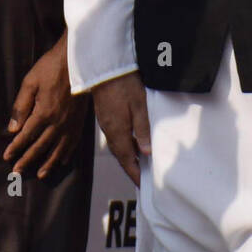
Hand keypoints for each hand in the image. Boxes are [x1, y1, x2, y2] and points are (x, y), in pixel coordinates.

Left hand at [3, 33, 89, 179]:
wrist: (77, 60)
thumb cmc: (50, 68)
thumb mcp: (30, 82)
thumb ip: (20, 107)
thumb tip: (13, 129)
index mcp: (43, 113)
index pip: (26, 136)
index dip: (15, 147)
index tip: (7, 157)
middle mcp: (57, 123)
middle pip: (40, 146)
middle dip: (28, 160)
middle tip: (18, 171)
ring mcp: (70, 124)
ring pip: (58, 149)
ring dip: (48, 163)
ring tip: (41, 174)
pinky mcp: (79, 121)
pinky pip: (73, 143)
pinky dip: (67, 154)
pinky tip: (62, 161)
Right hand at [91, 71, 150, 186]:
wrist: (105, 67)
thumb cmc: (124, 84)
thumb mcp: (139, 105)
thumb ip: (142, 130)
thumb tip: (146, 153)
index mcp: (117, 131)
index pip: (126, 160)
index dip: (134, 173)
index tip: (143, 184)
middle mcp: (109, 131)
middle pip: (120, 155)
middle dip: (131, 168)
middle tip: (142, 177)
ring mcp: (105, 123)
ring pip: (117, 146)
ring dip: (127, 156)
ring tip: (140, 162)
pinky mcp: (105, 115)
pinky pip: (114, 136)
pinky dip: (123, 144)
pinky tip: (132, 141)